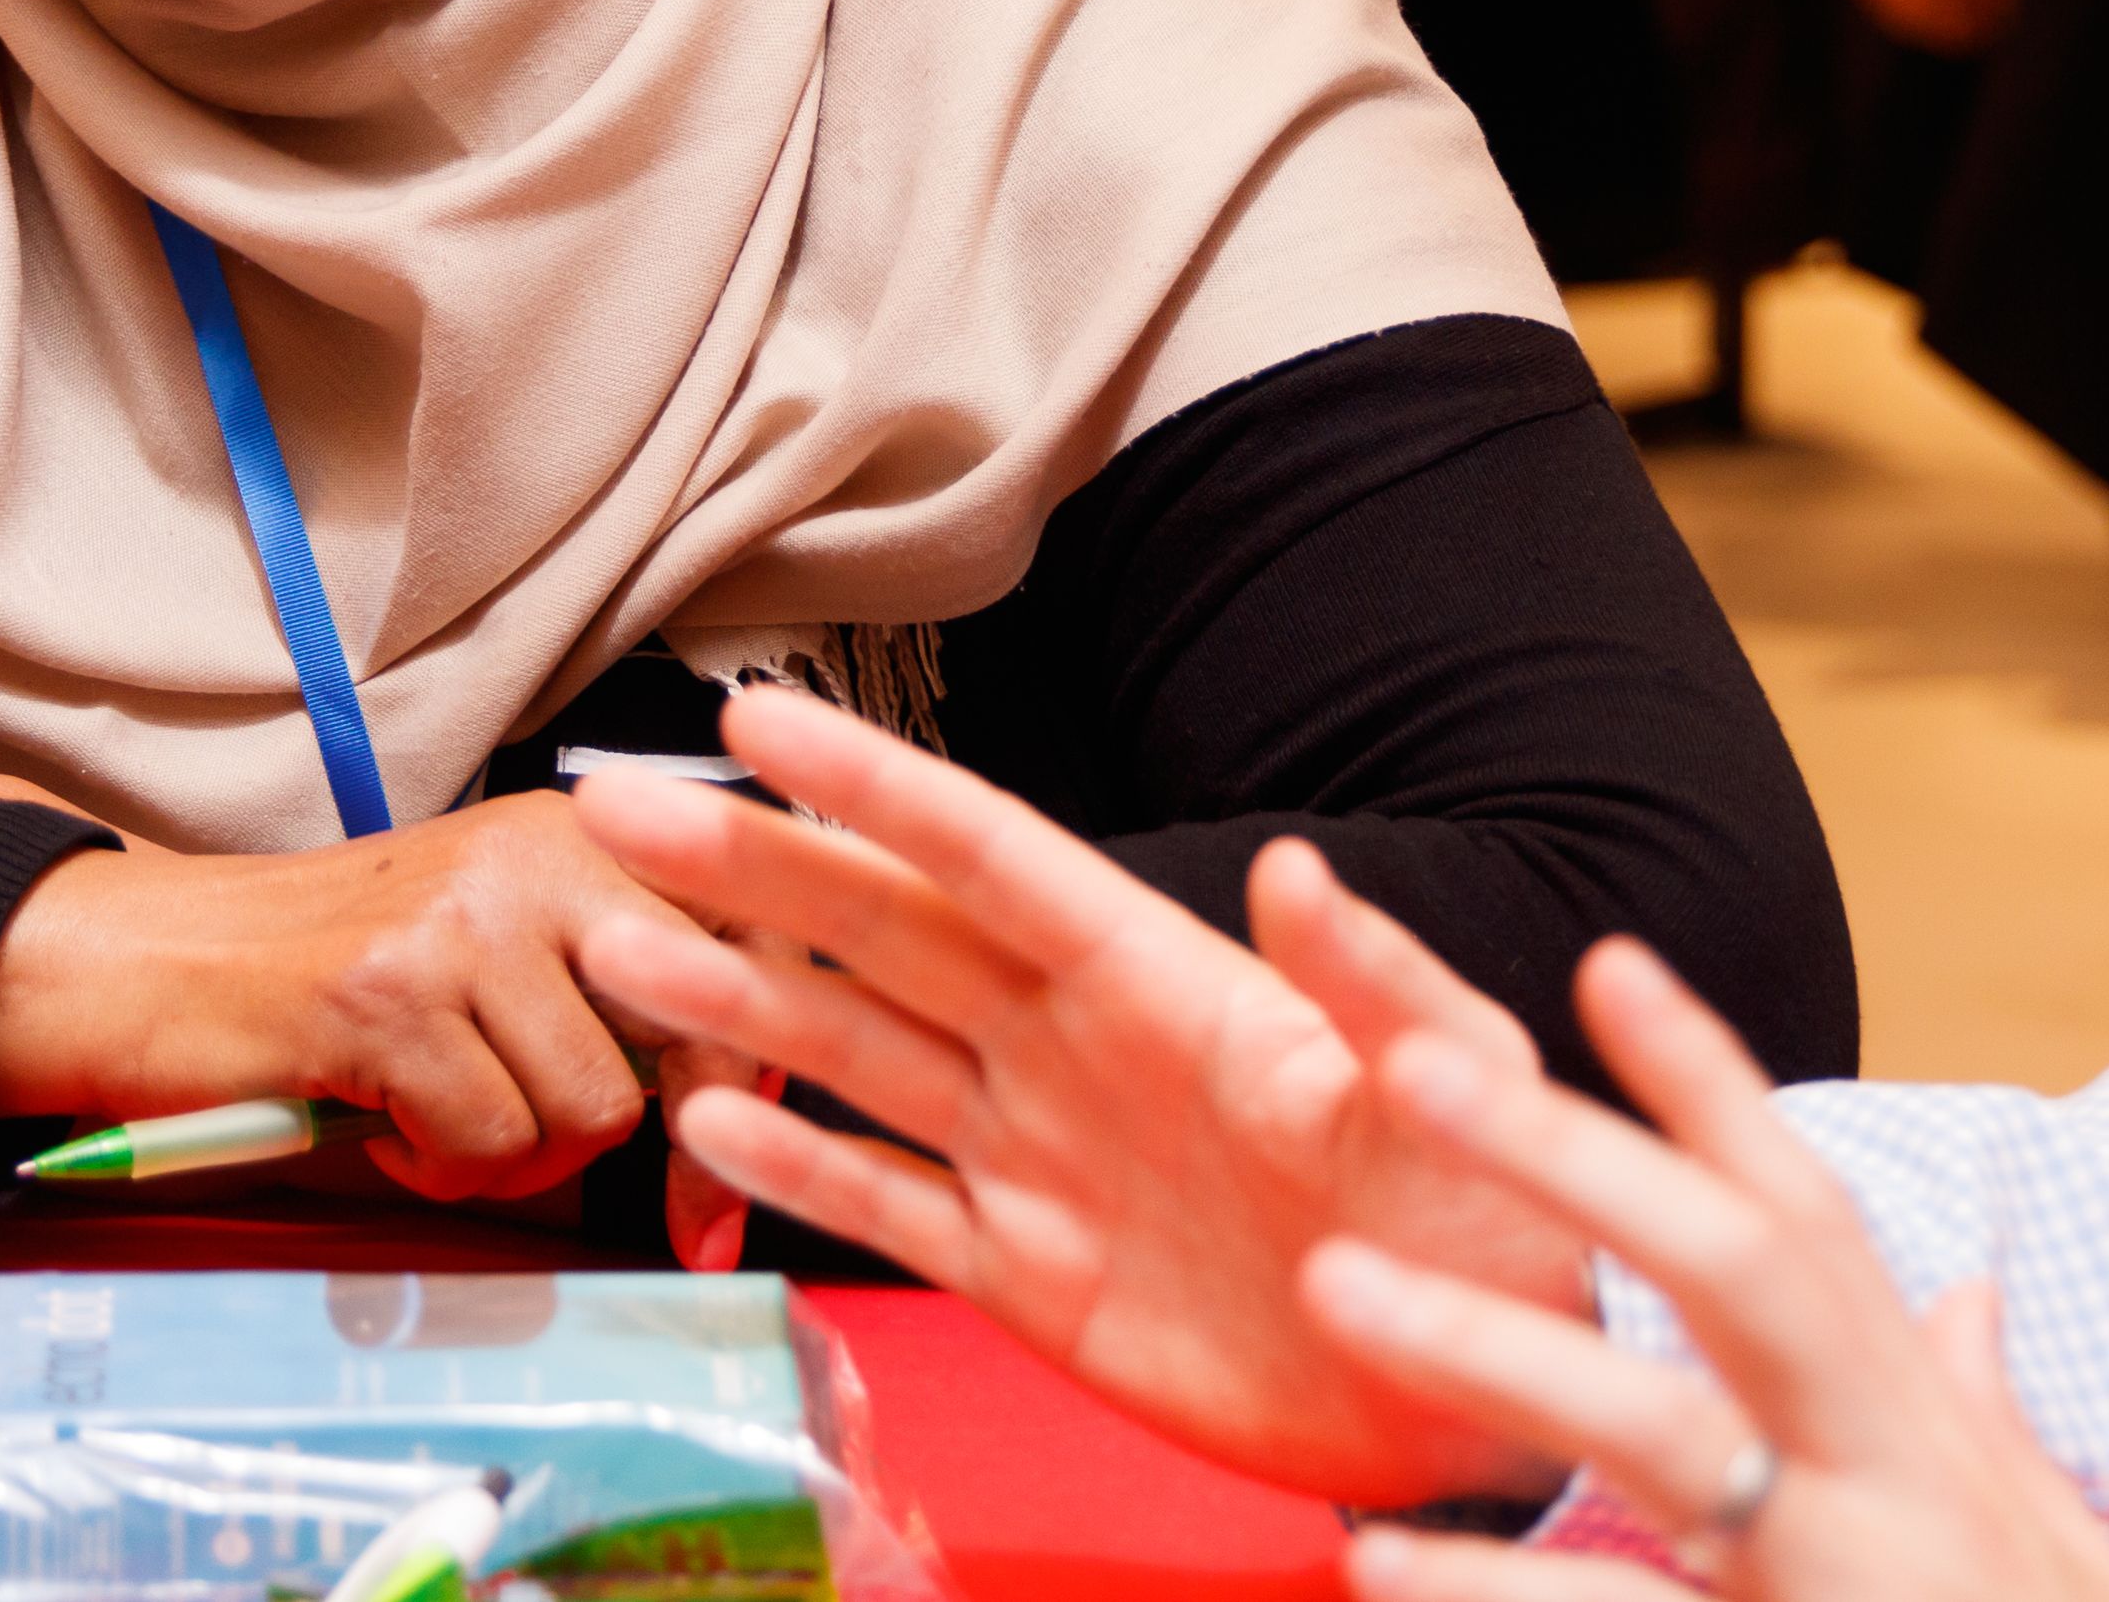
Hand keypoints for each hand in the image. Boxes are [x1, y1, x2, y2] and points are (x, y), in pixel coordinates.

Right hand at [0, 790, 715, 1204]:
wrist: (147, 962)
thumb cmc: (330, 975)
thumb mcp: (494, 945)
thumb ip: (608, 994)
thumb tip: (742, 1112)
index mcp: (578, 836)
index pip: (747, 942)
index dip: (758, 1071)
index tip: (732, 1177)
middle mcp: (533, 858)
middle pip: (693, 1034)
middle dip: (674, 1147)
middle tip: (656, 1218)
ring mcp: (460, 924)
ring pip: (591, 1109)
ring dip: (521, 1160)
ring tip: (443, 1127)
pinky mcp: (387, 998)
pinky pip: (488, 1141)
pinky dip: (440, 1169)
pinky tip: (383, 1130)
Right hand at [569, 689, 1587, 1504]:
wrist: (1493, 1393)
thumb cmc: (1493, 1219)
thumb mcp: (1450, 1093)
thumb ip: (1374, 987)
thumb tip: (1299, 872)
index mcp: (1165, 981)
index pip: (992, 856)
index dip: (874, 786)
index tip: (756, 715)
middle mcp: (1078, 1048)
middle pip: (887, 935)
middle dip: (754, 871)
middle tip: (615, 811)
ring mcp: (1043, 1158)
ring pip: (858, 1056)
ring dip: (738, 1004)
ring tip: (616, 948)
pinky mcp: (1030, 1277)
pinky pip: (889, 1205)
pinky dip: (791, 1173)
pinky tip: (696, 1130)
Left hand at [1314, 939, 2108, 1601]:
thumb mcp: (2045, 1533)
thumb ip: (1985, 1411)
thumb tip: (1966, 1294)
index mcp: (1922, 1426)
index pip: (1809, 1214)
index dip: (1711, 1084)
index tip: (1605, 962)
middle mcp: (1894, 1477)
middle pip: (1737, 1271)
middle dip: (1578, 1157)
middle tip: (1411, 1064)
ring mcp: (1848, 1578)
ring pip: (1666, 1438)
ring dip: (1497, 1350)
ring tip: (1341, 1286)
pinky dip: (1500, 1600)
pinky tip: (1375, 1562)